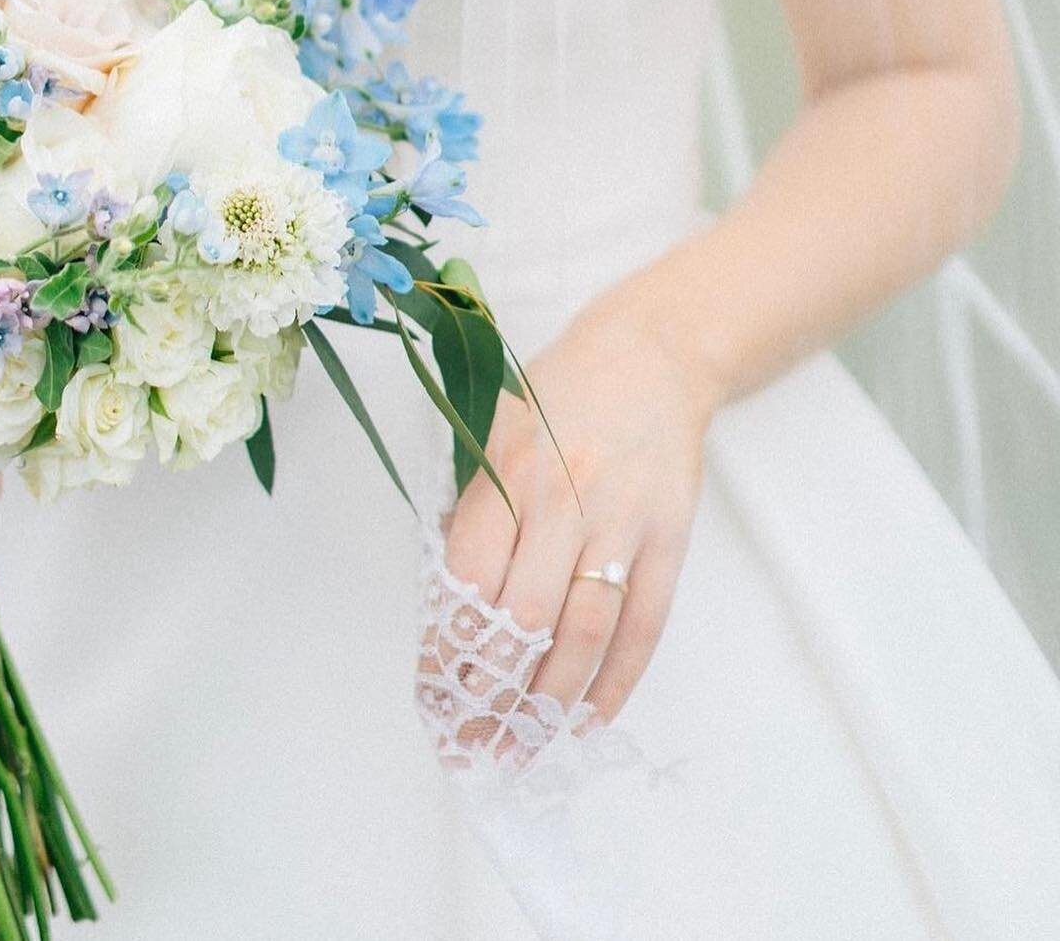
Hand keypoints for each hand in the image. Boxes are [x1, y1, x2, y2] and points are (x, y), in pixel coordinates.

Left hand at [444, 314, 721, 721]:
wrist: (652, 356)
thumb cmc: (560, 395)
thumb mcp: (497, 428)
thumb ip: (475, 507)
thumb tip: (446, 601)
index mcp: (509, 472)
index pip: (469, 579)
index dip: (449, 646)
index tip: (434, 692)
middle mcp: (564, 498)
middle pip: (524, 617)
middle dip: (493, 690)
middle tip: (472, 740)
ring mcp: (621, 521)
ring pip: (584, 631)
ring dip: (550, 701)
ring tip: (523, 745)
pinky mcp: (668, 538)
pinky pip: (643, 625)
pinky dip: (617, 682)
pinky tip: (588, 719)